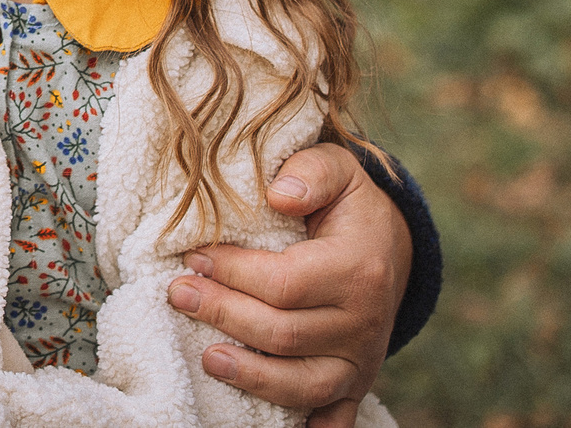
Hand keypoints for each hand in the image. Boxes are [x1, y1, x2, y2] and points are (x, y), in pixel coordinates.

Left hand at [165, 141, 411, 427]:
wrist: (391, 244)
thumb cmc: (347, 204)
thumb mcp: (337, 169)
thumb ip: (310, 172)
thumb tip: (278, 194)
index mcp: (358, 268)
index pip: (284, 283)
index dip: (233, 272)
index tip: (194, 255)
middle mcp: (364, 321)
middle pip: (284, 334)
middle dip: (224, 315)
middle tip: (179, 293)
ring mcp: (362, 360)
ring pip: (304, 385)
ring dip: (252, 377)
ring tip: (207, 357)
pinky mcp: (356, 383)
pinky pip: (333, 415)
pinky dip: (307, 427)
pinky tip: (265, 425)